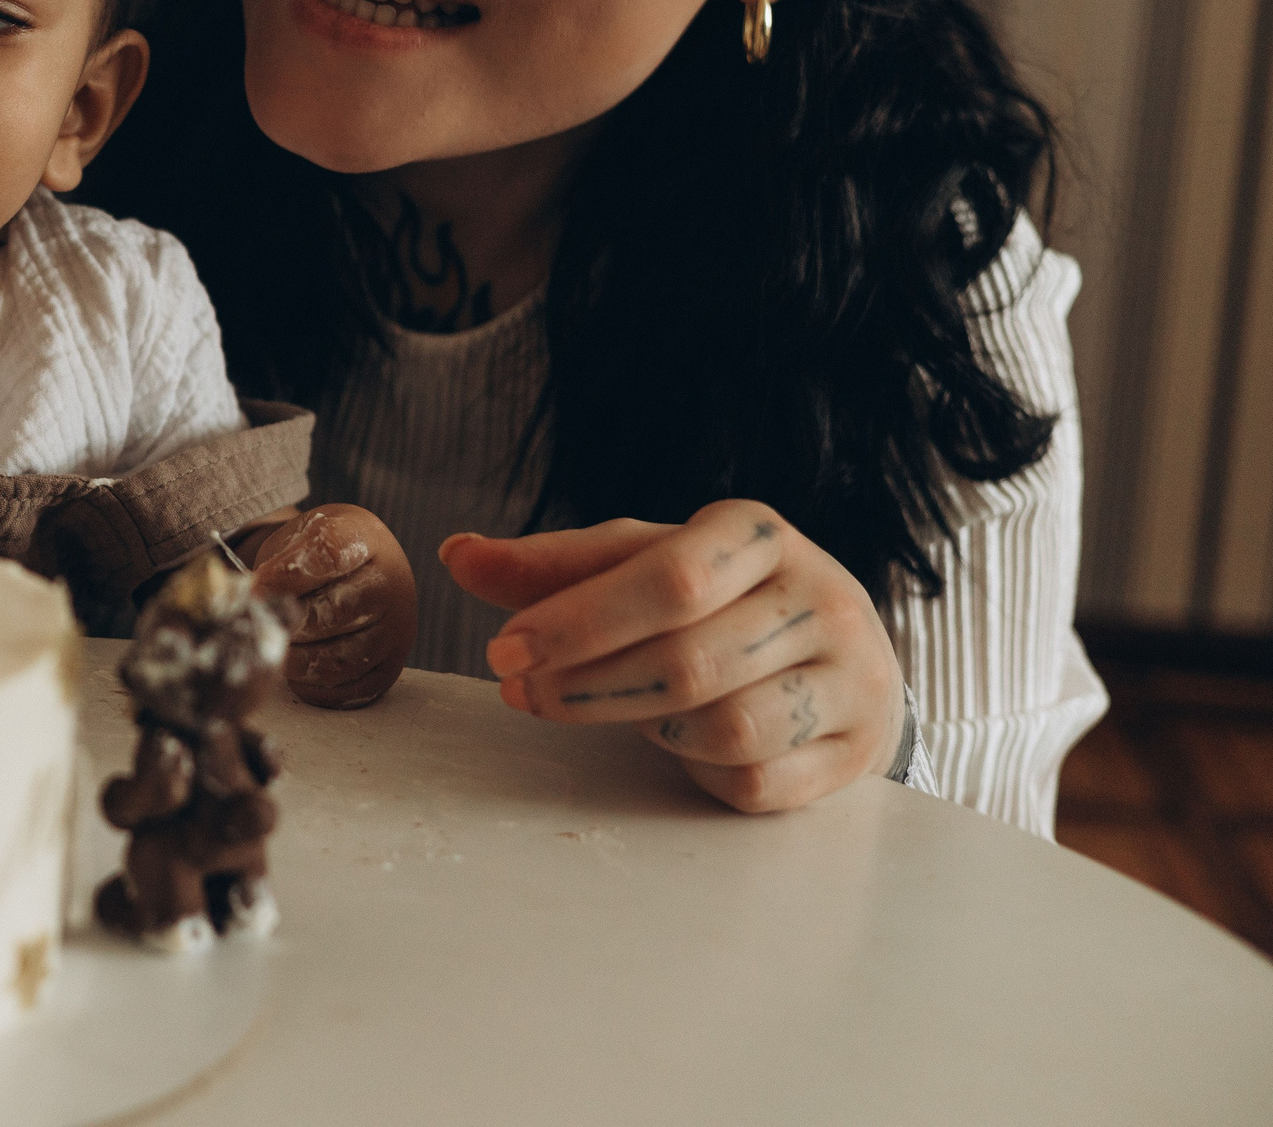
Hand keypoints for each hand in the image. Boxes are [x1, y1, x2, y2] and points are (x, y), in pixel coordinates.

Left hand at [248, 505, 417, 708]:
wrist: (360, 571)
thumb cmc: (318, 556)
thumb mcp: (297, 539)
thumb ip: (278, 562)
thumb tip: (258, 597)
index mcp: (365, 537)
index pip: (330, 554)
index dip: (288, 574)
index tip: (257, 587)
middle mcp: (391, 582)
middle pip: (337, 611)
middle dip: (291, 620)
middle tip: (265, 622)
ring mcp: (396, 628)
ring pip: (341, 657)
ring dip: (298, 657)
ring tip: (278, 643)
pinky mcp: (390, 667)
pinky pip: (348, 688)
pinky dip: (314, 686)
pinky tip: (297, 668)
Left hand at [440, 502, 905, 812]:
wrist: (839, 653)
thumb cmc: (717, 600)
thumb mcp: (641, 563)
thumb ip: (555, 566)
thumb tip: (456, 553)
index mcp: (759, 534)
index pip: (670, 578)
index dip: (578, 620)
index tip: (503, 652)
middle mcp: (822, 596)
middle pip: (689, 661)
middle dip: (587, 686)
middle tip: (521, 693)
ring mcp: (852, 677)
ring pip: (727, 727)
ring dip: (645, 728)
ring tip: (611, 708)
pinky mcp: (859, 751)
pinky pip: (759, 781)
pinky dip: (701, 773)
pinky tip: (679, 747)